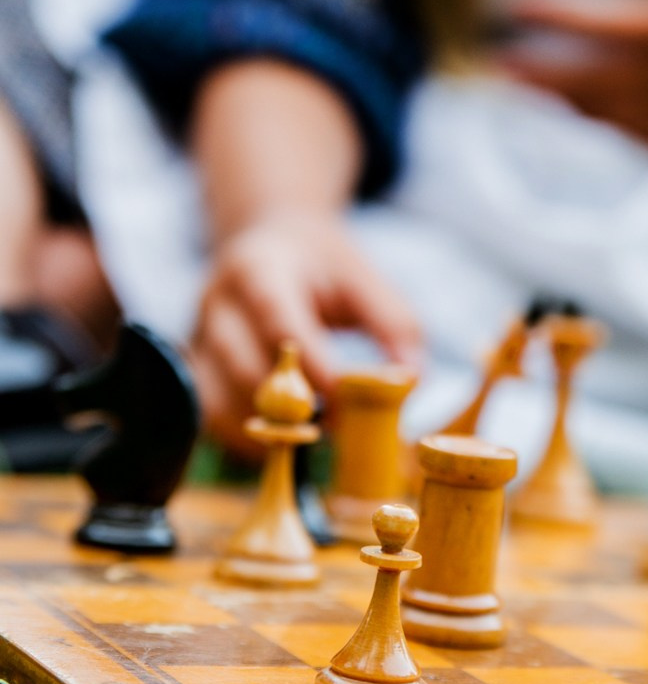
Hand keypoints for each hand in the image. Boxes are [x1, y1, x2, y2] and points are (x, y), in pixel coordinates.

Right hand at [189, 211, 421, 452]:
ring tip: (317, 435)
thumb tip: (412, 379)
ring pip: (221, 399)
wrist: (271, 243)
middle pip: (244, 365)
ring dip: (270, 428)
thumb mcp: (364, 279)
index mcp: (258, 270)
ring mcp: (200, 338)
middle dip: (294, 406)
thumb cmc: (322, 266)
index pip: (279, 321)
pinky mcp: (198, 369)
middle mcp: (219, 304)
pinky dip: (247, 439)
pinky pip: (213, 417)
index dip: (313, 367)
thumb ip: (394, 325)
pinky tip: (287, 439)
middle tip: (341, 428)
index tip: (349, 400)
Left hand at [494, 0, 647, 162]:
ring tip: (521, 98)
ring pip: (602, 114)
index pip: (598, 19)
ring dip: (558, 106)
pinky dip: (600, 138)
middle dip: (537, 69)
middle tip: (495, 64)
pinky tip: (585, 133)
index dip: (553, 8)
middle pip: (584, 76)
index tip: (511, 0)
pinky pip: (632, 144)